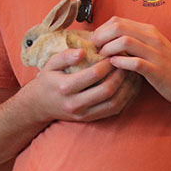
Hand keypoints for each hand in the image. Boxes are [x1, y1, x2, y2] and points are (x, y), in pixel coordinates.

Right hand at [24, 48, 139, 122]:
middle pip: (107, 90)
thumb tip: (82, 51)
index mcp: (65, 87)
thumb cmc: (48, 80)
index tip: (113, 54)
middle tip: (126, 63)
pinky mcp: (90, 119)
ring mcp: (84, 113)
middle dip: (120, 75)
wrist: (39, 105)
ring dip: (127, 88)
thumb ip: (65, 56)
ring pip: (114, 103)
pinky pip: (113, 111)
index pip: (94, 74)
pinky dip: (125, 99)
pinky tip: (129, 87)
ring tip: (131, 73)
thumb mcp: (50, 64)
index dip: (107, 63)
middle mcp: (75, 103)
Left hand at [91, 17, 170, 107]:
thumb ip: (133, 40)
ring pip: (125, 41)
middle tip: (94, 49)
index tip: (94, 41)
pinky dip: (121, 63)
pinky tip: (115, 66)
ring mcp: (155, 53)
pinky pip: (135, 62)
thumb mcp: (151, 47)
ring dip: (108, 49)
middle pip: (118, 27)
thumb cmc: (168, 66)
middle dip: (100, 37)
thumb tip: (106, 39)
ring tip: (103, 58)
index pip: (117, 21)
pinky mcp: (157, 70)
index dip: (101, 29)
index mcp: (148, 30)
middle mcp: (152, 38)